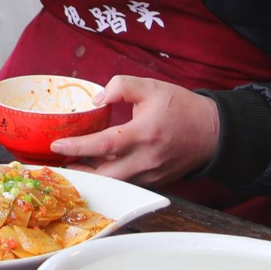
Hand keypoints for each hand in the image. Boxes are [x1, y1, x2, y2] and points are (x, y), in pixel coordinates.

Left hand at [48, 75, 221, 185]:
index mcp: (144, 133)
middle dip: (79, 172)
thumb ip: (121, 87)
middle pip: (105, 175)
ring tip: (75, 164)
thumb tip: (96, 100)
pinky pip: (127, 181)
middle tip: (60, 164)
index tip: (57, 145)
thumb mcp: (151, 87)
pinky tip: (99, 166)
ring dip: (94, 175)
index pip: (104, 144)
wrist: (213, 132)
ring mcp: (151, 173)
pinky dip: (111, 176)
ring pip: (115, 182)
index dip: (77, 146)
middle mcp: (147, 159)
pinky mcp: (155, 180)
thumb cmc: (182, 108)